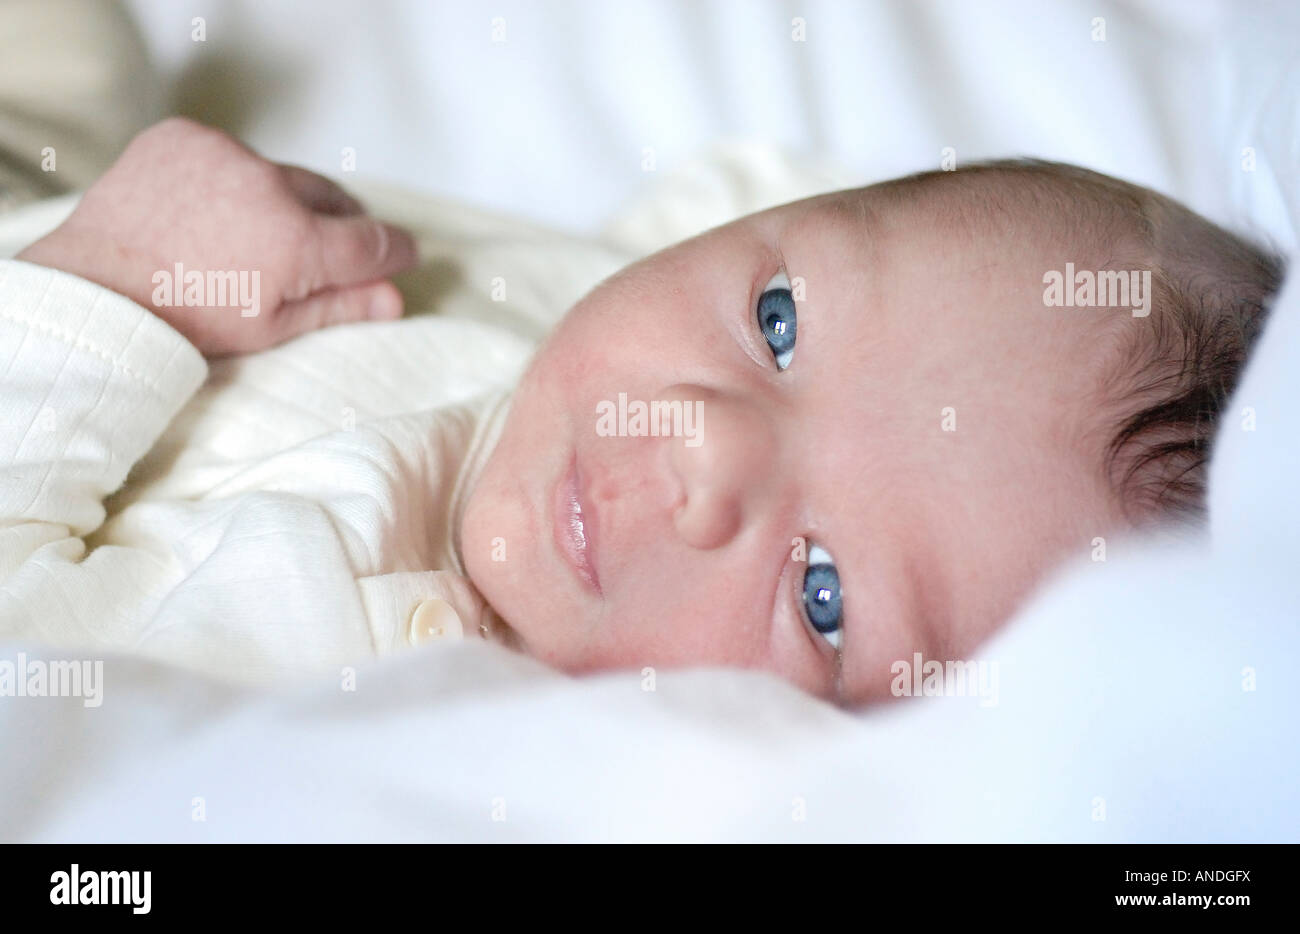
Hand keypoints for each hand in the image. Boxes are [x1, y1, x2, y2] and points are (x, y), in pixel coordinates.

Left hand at [17, 117, 417, 355]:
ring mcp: (226, 155)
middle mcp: (269, 188)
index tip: (401, 255)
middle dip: (333, 222)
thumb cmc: (185, 318)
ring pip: (278, 174)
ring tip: (246, 235)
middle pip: (331, 199)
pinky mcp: (187, 136)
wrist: (99, 290)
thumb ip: (340, 306)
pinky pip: (229, 153)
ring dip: (277, 198)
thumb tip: (396, 299)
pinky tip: (209, 211)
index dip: (393, 251)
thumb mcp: (271, 327)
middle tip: (317, 250)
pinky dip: (230, 177)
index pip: (373, 241)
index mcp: (297, 244)